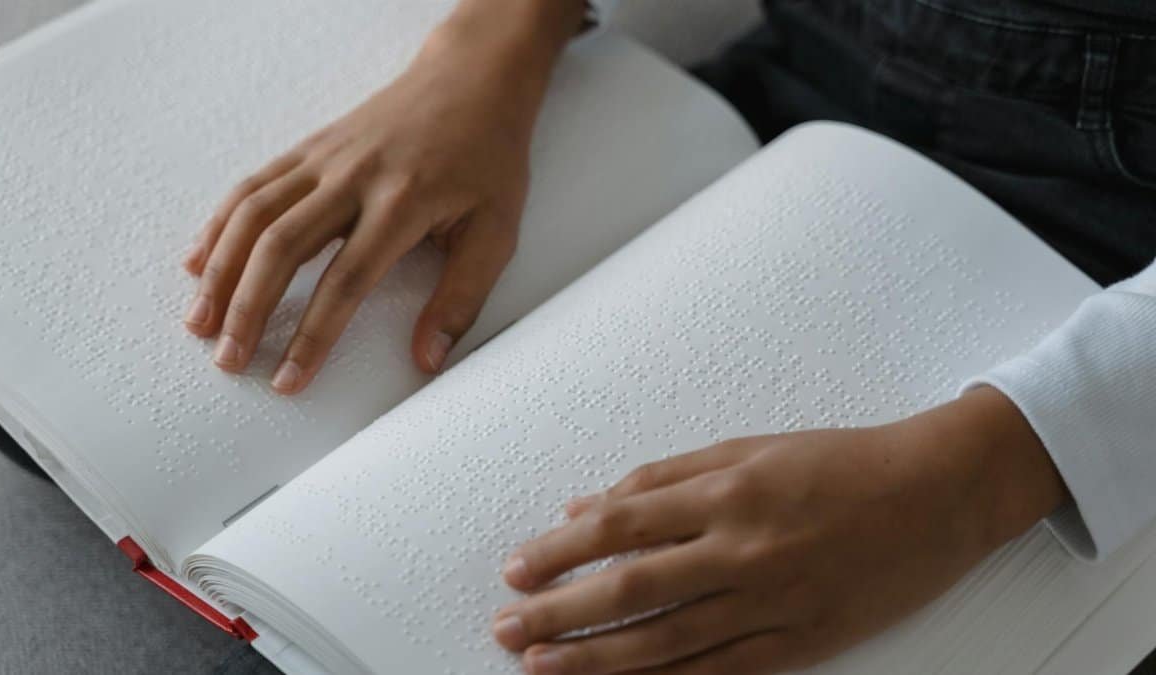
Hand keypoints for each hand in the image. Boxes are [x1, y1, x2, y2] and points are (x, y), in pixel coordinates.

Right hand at [181, 0, 584, 392]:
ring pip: (254, 215)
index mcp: (403, 203)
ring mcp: (325, 158)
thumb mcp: (496, 232)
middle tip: (229, 360)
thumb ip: (461, 298)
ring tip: (199, 321)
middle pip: (282, 248)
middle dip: (248, 310)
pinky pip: (253, 187)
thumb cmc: (487, 159)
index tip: (288, 379)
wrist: (472, 79)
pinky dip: (220, 225)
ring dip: (220, 271)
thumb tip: (428, 360)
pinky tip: (199, 262)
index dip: (312, 337)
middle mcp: (353, 178)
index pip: (346, 282)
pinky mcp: (310, 148)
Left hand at [492, 387, 1067, 674]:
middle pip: (629, 591)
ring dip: (596, 660)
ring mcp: (772, 604)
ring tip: (542, 668)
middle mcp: (742, 551)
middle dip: (558, 613)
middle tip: (507, 628)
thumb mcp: (747, 449)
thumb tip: (589, 504)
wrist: (937, 493)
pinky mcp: (801, 643)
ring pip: (666, 643)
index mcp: (726, 493)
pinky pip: (721, 672)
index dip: (559, 552)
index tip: (517, 569)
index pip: (618, 526)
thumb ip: (665, 478)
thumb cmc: (839, 462)